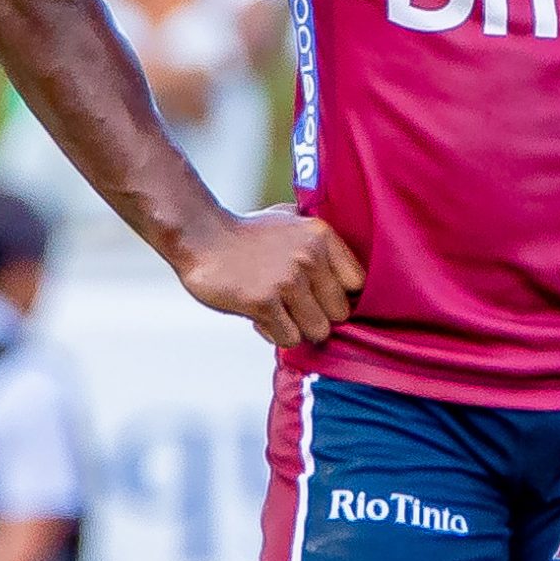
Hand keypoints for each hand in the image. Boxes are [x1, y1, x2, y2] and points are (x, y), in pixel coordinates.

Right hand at [174, 205, 364, 346]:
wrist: (201, 237)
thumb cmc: (248, 234)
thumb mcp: (291, 221)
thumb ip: (320, 242)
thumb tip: (351, 275)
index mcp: (321, 236)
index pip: (358, 283)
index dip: (342, 296)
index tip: (325, 297)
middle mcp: (309, 256)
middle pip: (340, 313)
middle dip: (320, 316)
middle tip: (296, 308)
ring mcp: (287, 280)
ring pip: (318, 331)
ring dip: (299, 329)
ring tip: (280, 313)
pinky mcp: (263, 302)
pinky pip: (289, 338)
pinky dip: (275, 334)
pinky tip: (261, 317)